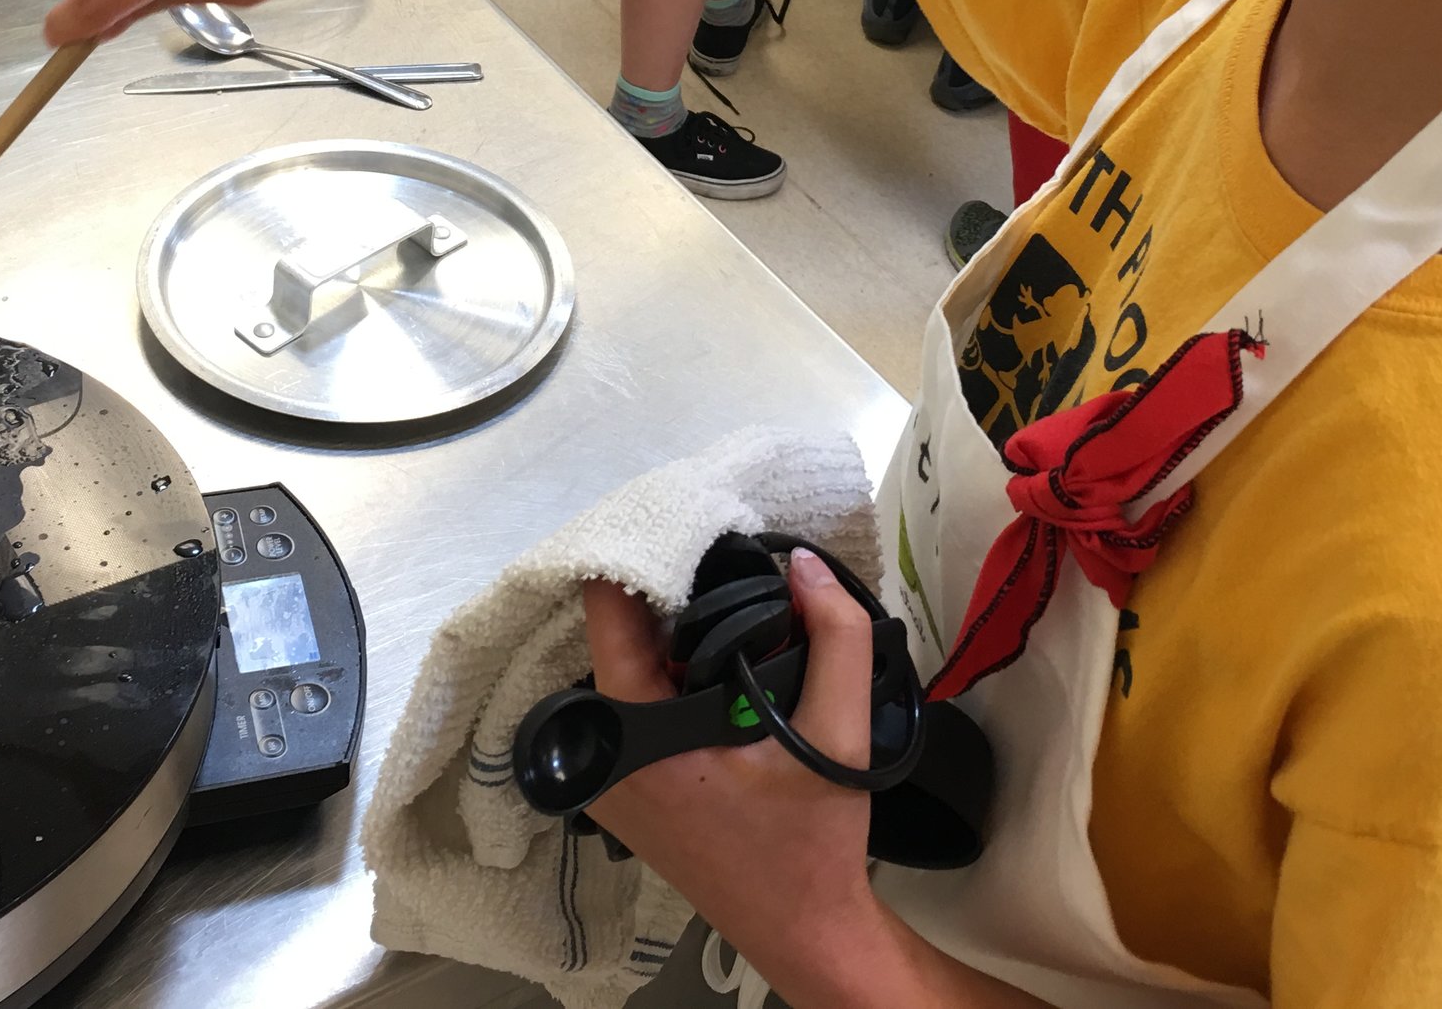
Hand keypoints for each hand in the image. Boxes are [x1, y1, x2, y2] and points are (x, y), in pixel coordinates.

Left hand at [581, 553, 890, 1001]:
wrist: (804, 929)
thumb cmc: (812, 842)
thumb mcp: (837, 737)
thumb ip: (835, 639)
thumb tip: (805, 564)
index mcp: (634, 736)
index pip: (609, 612)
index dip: (642, 552)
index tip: (685, 513)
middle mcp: (603, 753)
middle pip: (618, 634)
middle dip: (665, 585)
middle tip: (714, 536)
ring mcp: (609, 774)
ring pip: (629, 666)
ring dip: (671, 626)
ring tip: (722, 576)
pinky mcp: (628, 785)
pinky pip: (638, 701)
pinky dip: (672, 667)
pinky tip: (716, 642)